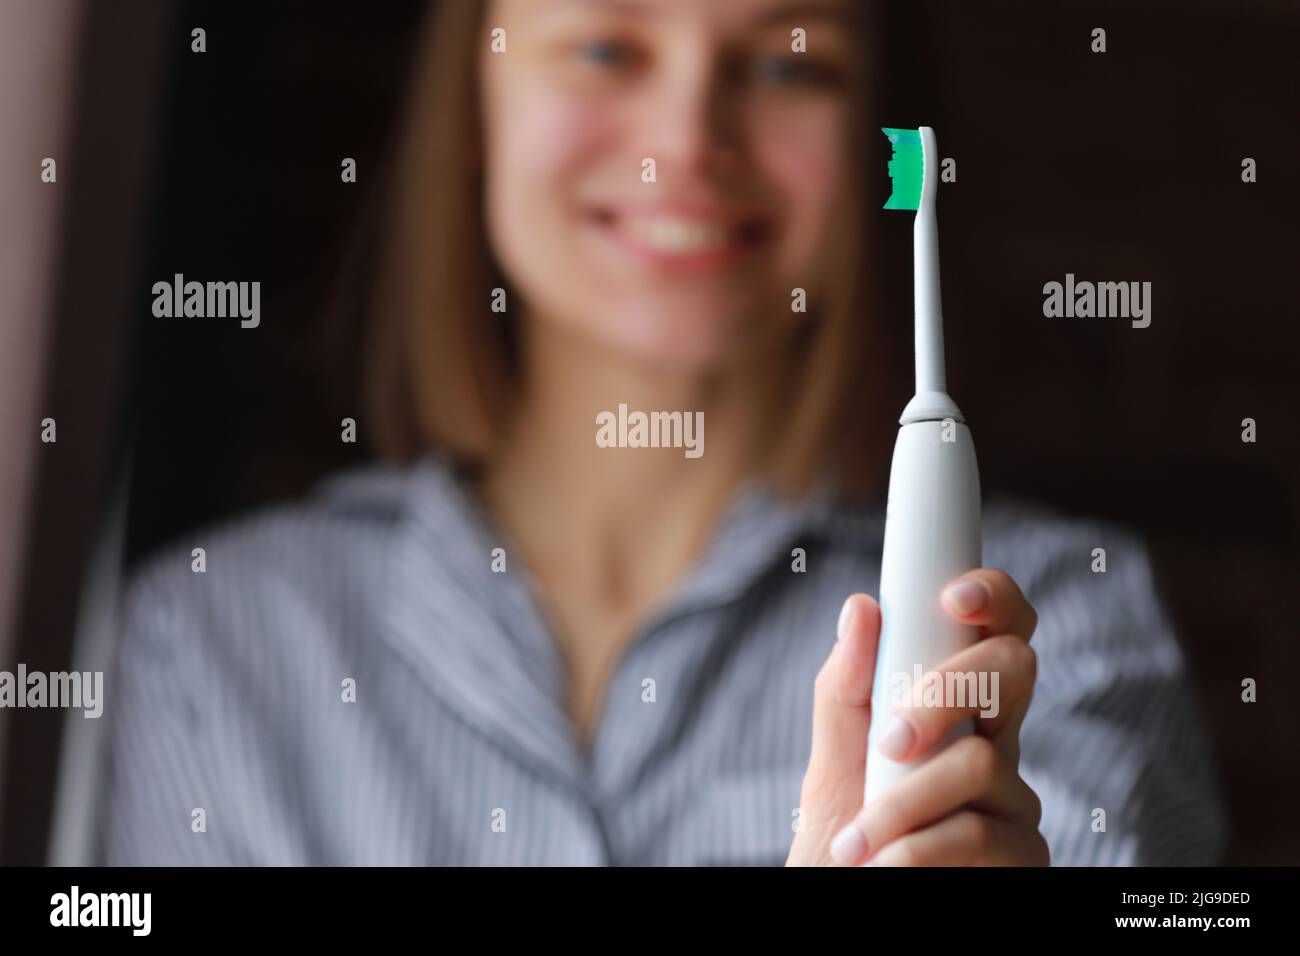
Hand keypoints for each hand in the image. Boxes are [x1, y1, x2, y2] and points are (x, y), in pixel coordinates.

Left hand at [786, 569, 1048, 865]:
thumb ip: (845, 691)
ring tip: (856, 841)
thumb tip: (861, 607)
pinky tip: (885, 866)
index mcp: (955, 712)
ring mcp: (1015, 803)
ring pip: (981, 761)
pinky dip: (918, 851)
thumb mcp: (830, 765)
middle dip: (949, 692)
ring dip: (902, 803)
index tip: (954, 597)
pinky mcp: (1024, 858)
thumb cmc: (843, 841)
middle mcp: (997, 748)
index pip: (994, 633)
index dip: (994, 597)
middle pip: (1014, 671)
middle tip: (892, 739)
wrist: (848, 904)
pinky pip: (980, 834)